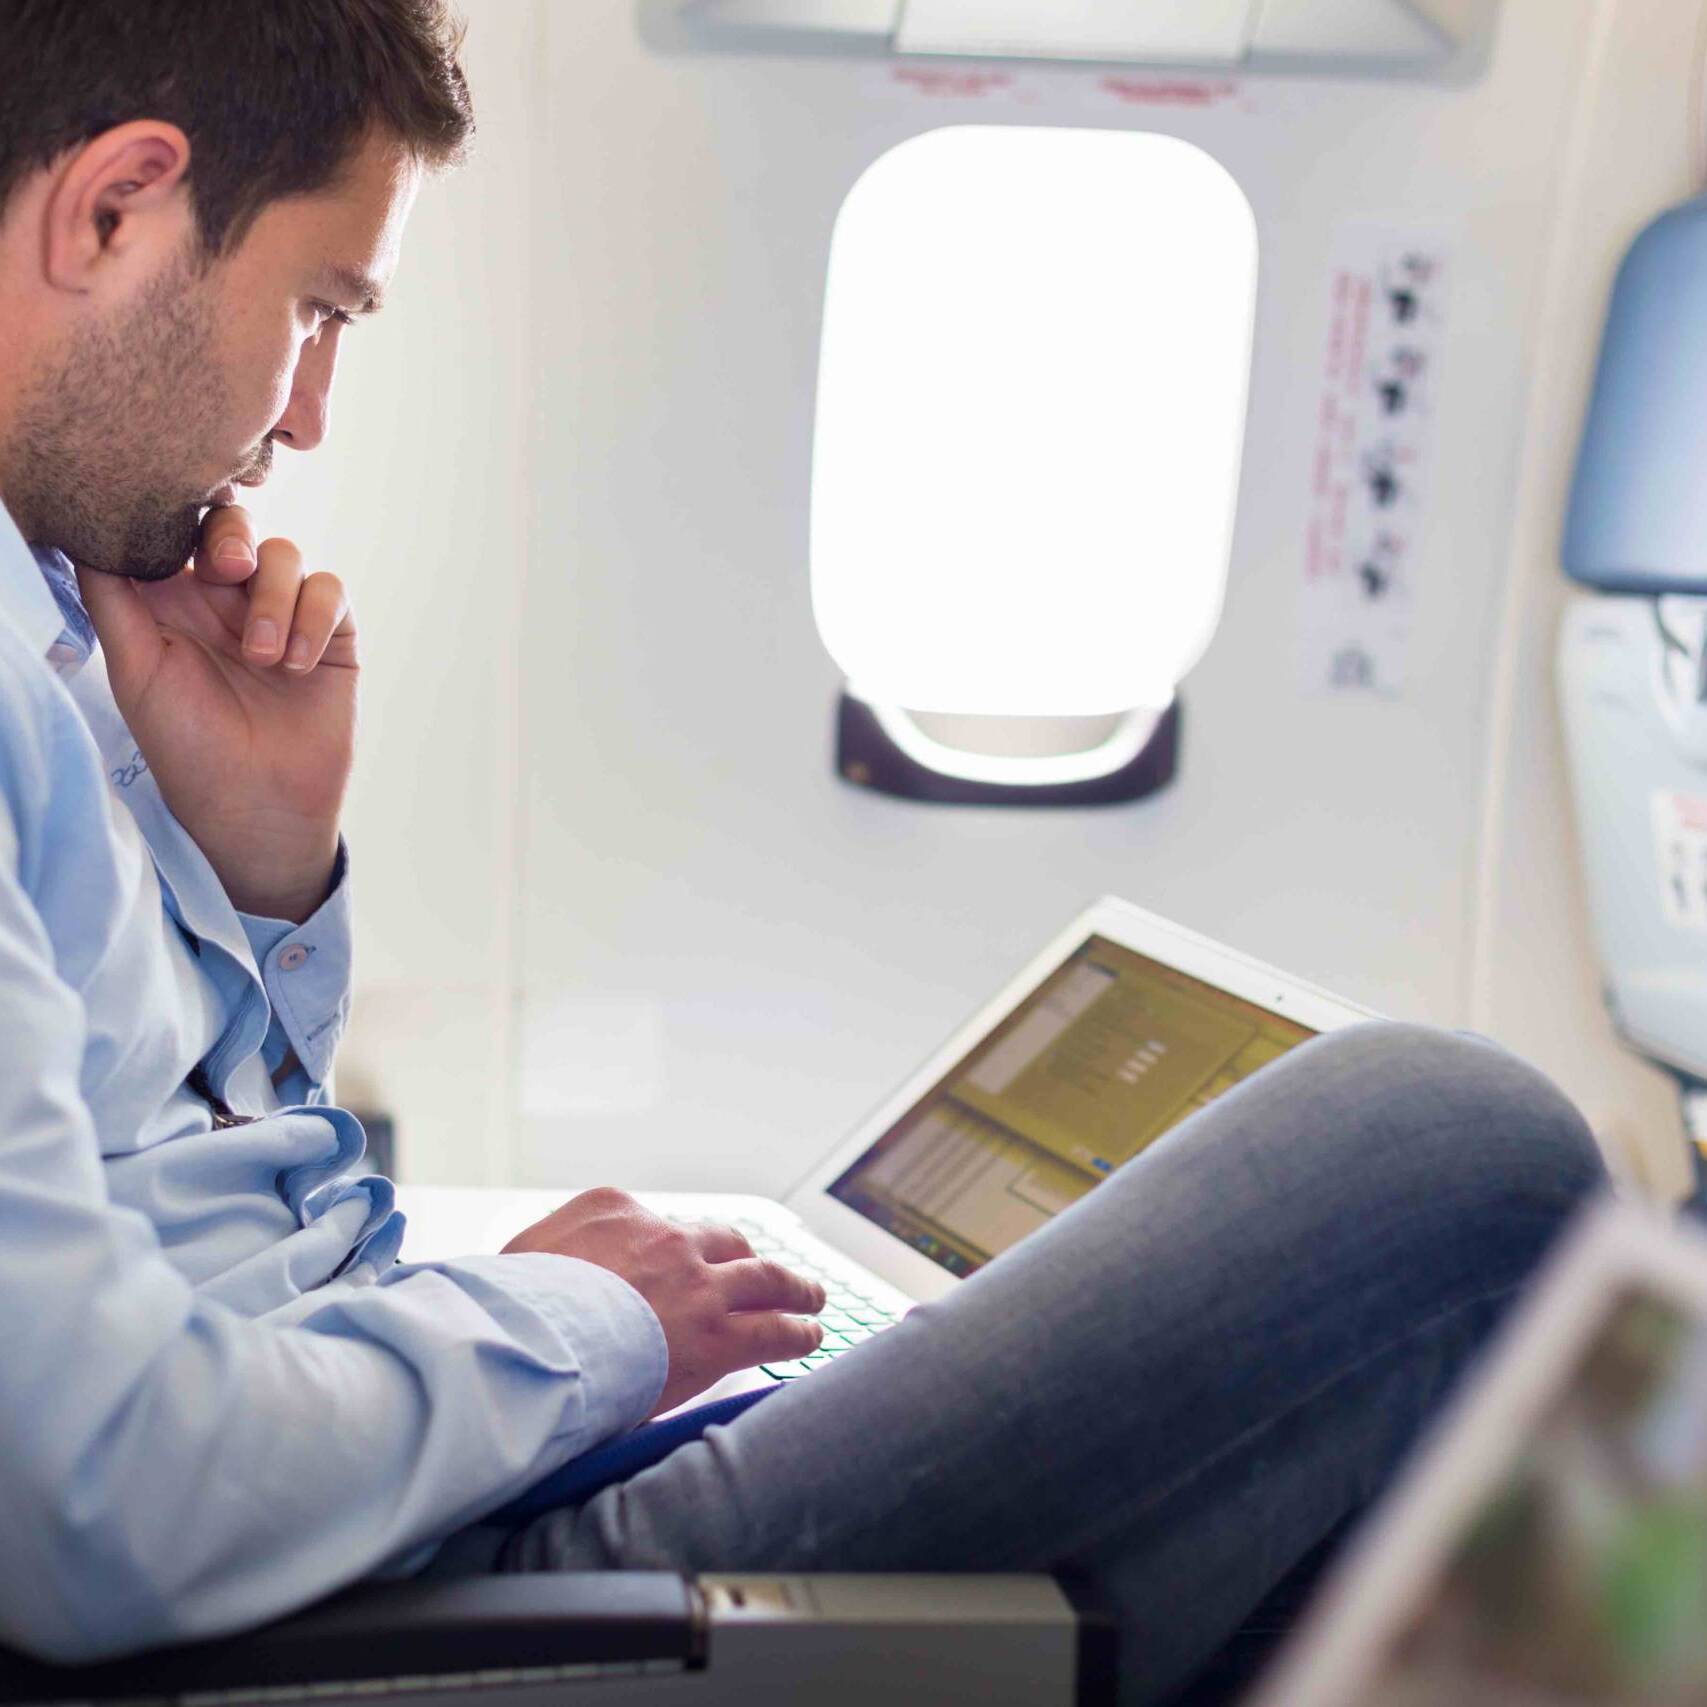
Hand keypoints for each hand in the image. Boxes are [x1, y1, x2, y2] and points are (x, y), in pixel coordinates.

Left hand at [76, 506, 356, 923]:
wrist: (257, 805)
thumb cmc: (187, 746)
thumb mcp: (134, 668)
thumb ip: (111, 597)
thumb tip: (88, 532)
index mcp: (173, 598)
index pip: (177, 529)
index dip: (181, 517)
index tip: (179, 546)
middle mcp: (227, 599)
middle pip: (235, 524)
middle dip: (234, 537)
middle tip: (229, 570)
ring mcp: (281, 613)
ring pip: (286, 555)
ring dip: (273, 600)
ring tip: (263, 659)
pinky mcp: (331, 634)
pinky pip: (330, 592)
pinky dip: (313, 620)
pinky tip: (296, 665)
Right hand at [503, 1187, 826, 1416]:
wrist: (529, 1343)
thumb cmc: (509, 1310)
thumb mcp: (516, 1259)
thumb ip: (544, 1256)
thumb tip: (536, 1272)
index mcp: (612, 1209)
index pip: (658, 1224)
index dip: (673, 1249)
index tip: (679, 1262)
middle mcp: (663, 1236)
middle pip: (721, 1239)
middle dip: (742, 1256)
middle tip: (758, 1269)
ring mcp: (697, 1282)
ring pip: (763, 1276)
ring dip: (791, 1286)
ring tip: (810, 1295)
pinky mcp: (718, 1332)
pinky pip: (773, 1328)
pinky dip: (798, 1330)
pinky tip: (810, 1334)